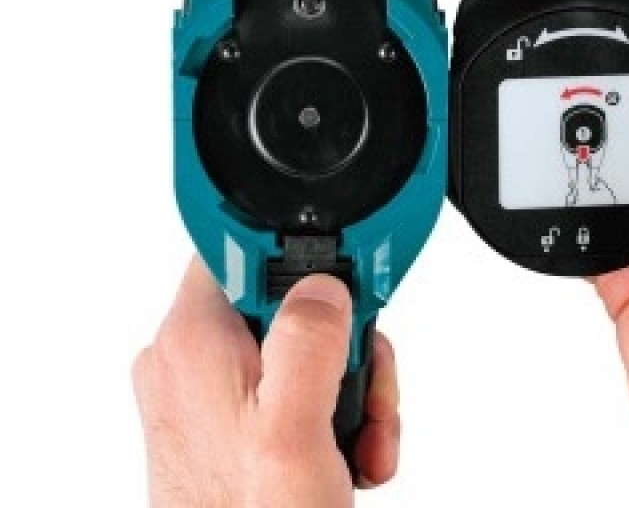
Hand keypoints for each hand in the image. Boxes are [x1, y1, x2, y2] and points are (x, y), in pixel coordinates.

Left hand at [132, 262, 399, 506]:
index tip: (343, 267)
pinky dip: (328, 412)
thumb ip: (308, 343)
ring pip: (298, 346)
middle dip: (344, 343)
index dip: (299, 251)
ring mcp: (208, 392)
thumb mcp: (293, 432)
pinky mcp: (227, 420)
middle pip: (287, 301)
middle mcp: (191, 358)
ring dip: (347, 386)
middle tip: (365, 386)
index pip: (242, 247)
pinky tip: (346, 453)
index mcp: (193, 341)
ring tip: (362, 437)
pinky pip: (289, 385)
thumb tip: (324, 286)